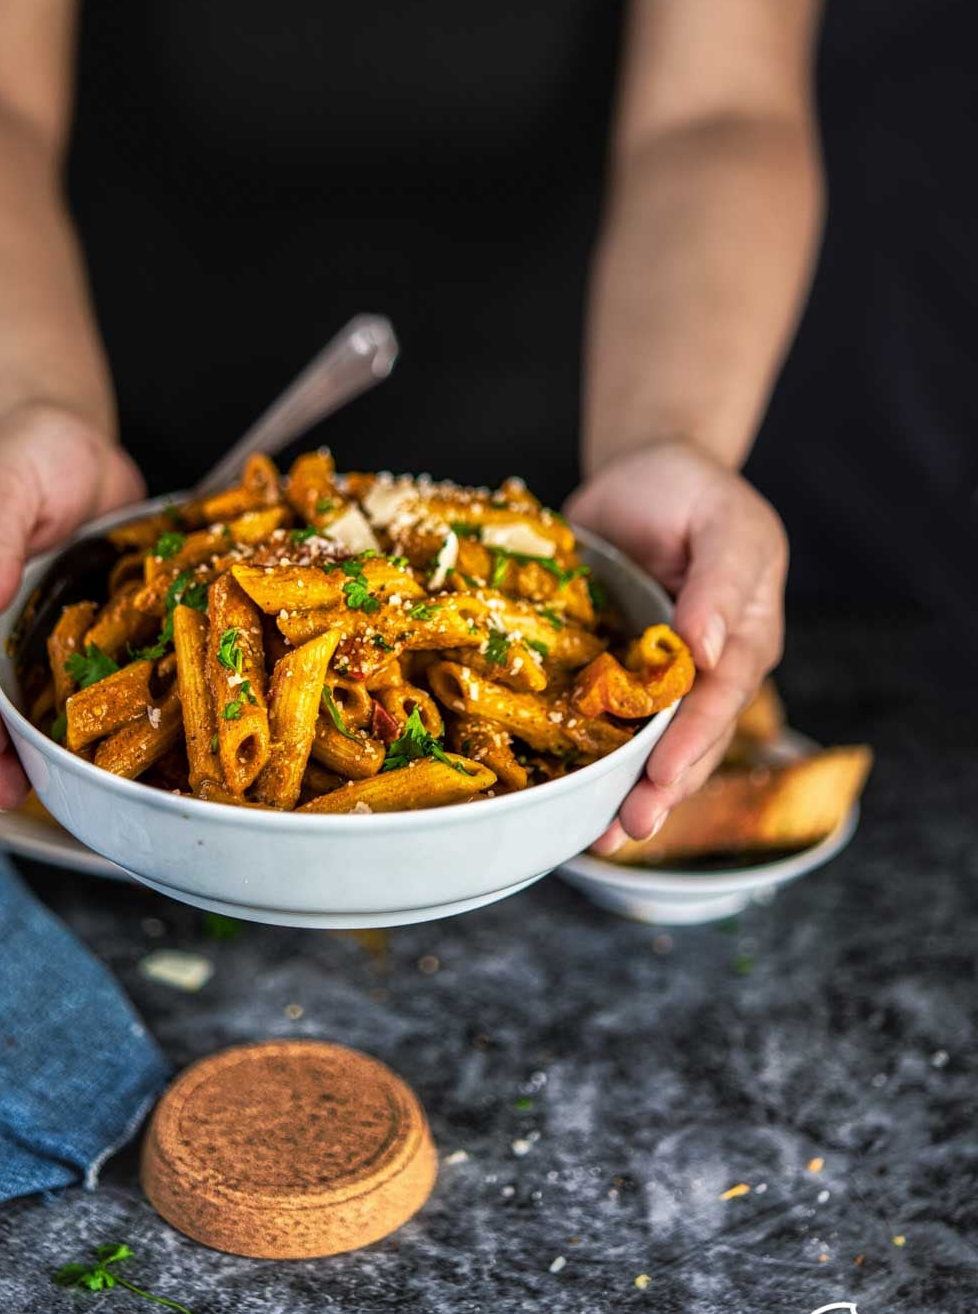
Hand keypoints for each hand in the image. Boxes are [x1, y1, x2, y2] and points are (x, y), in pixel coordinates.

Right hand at [0, 401, 144, 810]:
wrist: (73, 433)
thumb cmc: (26, 450)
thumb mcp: (3, 487)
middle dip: (0, 746)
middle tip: (17, 795)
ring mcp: (36, 621)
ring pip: (34, 690)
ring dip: (45, 739)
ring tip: (60, 790)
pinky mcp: (81, 620)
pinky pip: (84, 667)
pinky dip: (93, 703)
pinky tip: (116, 739)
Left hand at [563, 440, 786, 853]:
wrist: (647, 474)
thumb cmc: (694, 493)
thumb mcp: (724, 522)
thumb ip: (720, 581)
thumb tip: (707, 647)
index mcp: (743, 637)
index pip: (721, 699)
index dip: (693, 741)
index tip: (663, 778)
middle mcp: (708, 669)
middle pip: (691, 739)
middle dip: (662, 787)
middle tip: (627, 828)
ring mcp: (663, 677)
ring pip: (653, 744)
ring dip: (628, 791)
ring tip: (601, 839)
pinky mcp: (619, 672)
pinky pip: (610, 722)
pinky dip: (594, 760)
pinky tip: (569, 796)